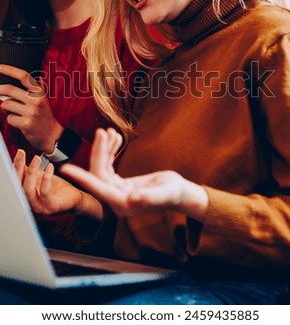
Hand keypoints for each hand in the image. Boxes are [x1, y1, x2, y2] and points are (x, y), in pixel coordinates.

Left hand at [0, 64, 62, 151]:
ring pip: (6, 105)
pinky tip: (19, 122)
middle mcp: (36, 101)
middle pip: (9, 89)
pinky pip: (9, 118)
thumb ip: (31, 91)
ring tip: (15, 113)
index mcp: (40, 93)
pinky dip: (11, 120)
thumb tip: (17, 84)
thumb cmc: (44, 117)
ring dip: (6, 109)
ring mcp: (31, 112)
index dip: (9, 70)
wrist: (52, 135)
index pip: (24, 76)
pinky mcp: (26, 124)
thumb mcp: (41, 100)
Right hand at [13, 149, 86, 214]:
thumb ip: (30, 172)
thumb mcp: (41, 177)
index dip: (15, 166)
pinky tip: (50, 167)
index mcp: (26, 194)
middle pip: (18, 186)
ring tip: (36, 158)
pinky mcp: (51, 207)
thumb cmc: (57, 188)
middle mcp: (30, 202)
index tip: (19, 153)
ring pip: (28, 190)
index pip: (16, 180)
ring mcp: (39, 206)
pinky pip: (45, 192)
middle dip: (18, 168)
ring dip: (31, 172)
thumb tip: (20, 159)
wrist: (74, 197)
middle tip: (22, 153)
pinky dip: (46, 178)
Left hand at [60, 128, 208, 220]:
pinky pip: (109, 166)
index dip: (81, 177)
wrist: (180, 193)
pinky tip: (116, 138)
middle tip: (102, 130)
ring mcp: (117, 192)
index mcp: (122, 204)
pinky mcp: (120, 184)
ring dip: (104, 149)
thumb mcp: (164, 193)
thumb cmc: (174, 194)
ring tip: (109, 131)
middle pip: (98, 173)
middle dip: (99, 151)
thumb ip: (149, 197)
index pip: (97, 188)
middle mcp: (116, 199)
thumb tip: (132, 200)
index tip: (65, 168)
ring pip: (102, 167)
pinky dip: (110, 151)